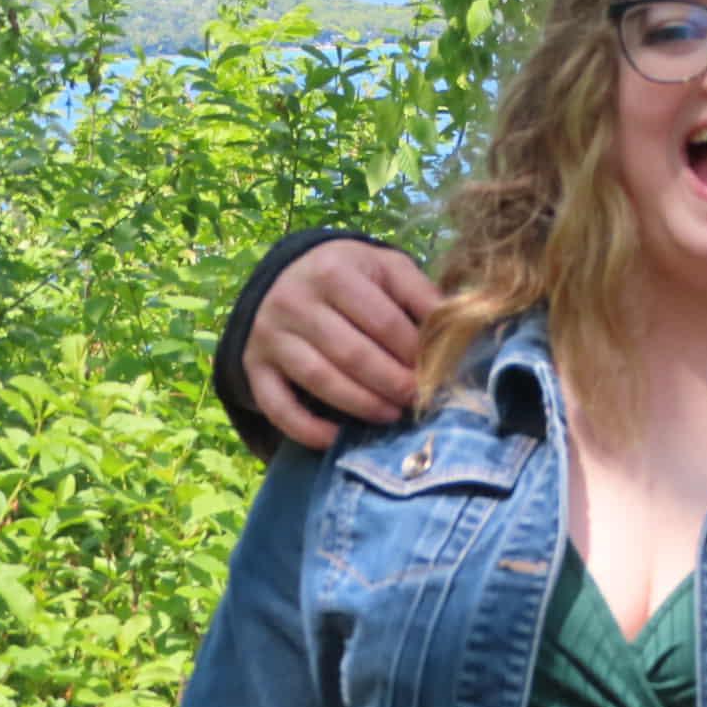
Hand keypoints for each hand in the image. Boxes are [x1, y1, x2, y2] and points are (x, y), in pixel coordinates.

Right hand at [242, 241, 443, 450]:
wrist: (286, 273)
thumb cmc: (351, 274)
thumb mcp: (386, 268)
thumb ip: (419, 294)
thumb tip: (453, 329)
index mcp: (334, 270)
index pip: (384, 321)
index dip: (413, 351)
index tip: (436, 370)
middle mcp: (296, 300)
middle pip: (353, 353)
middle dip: (392, 382)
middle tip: (417, 398)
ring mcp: (270, 335)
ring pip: (320, 379)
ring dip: (360, 404)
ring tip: (391, 414)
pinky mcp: (254, 366)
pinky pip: (277, 405)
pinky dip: (305, 428)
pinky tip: (335, 438)